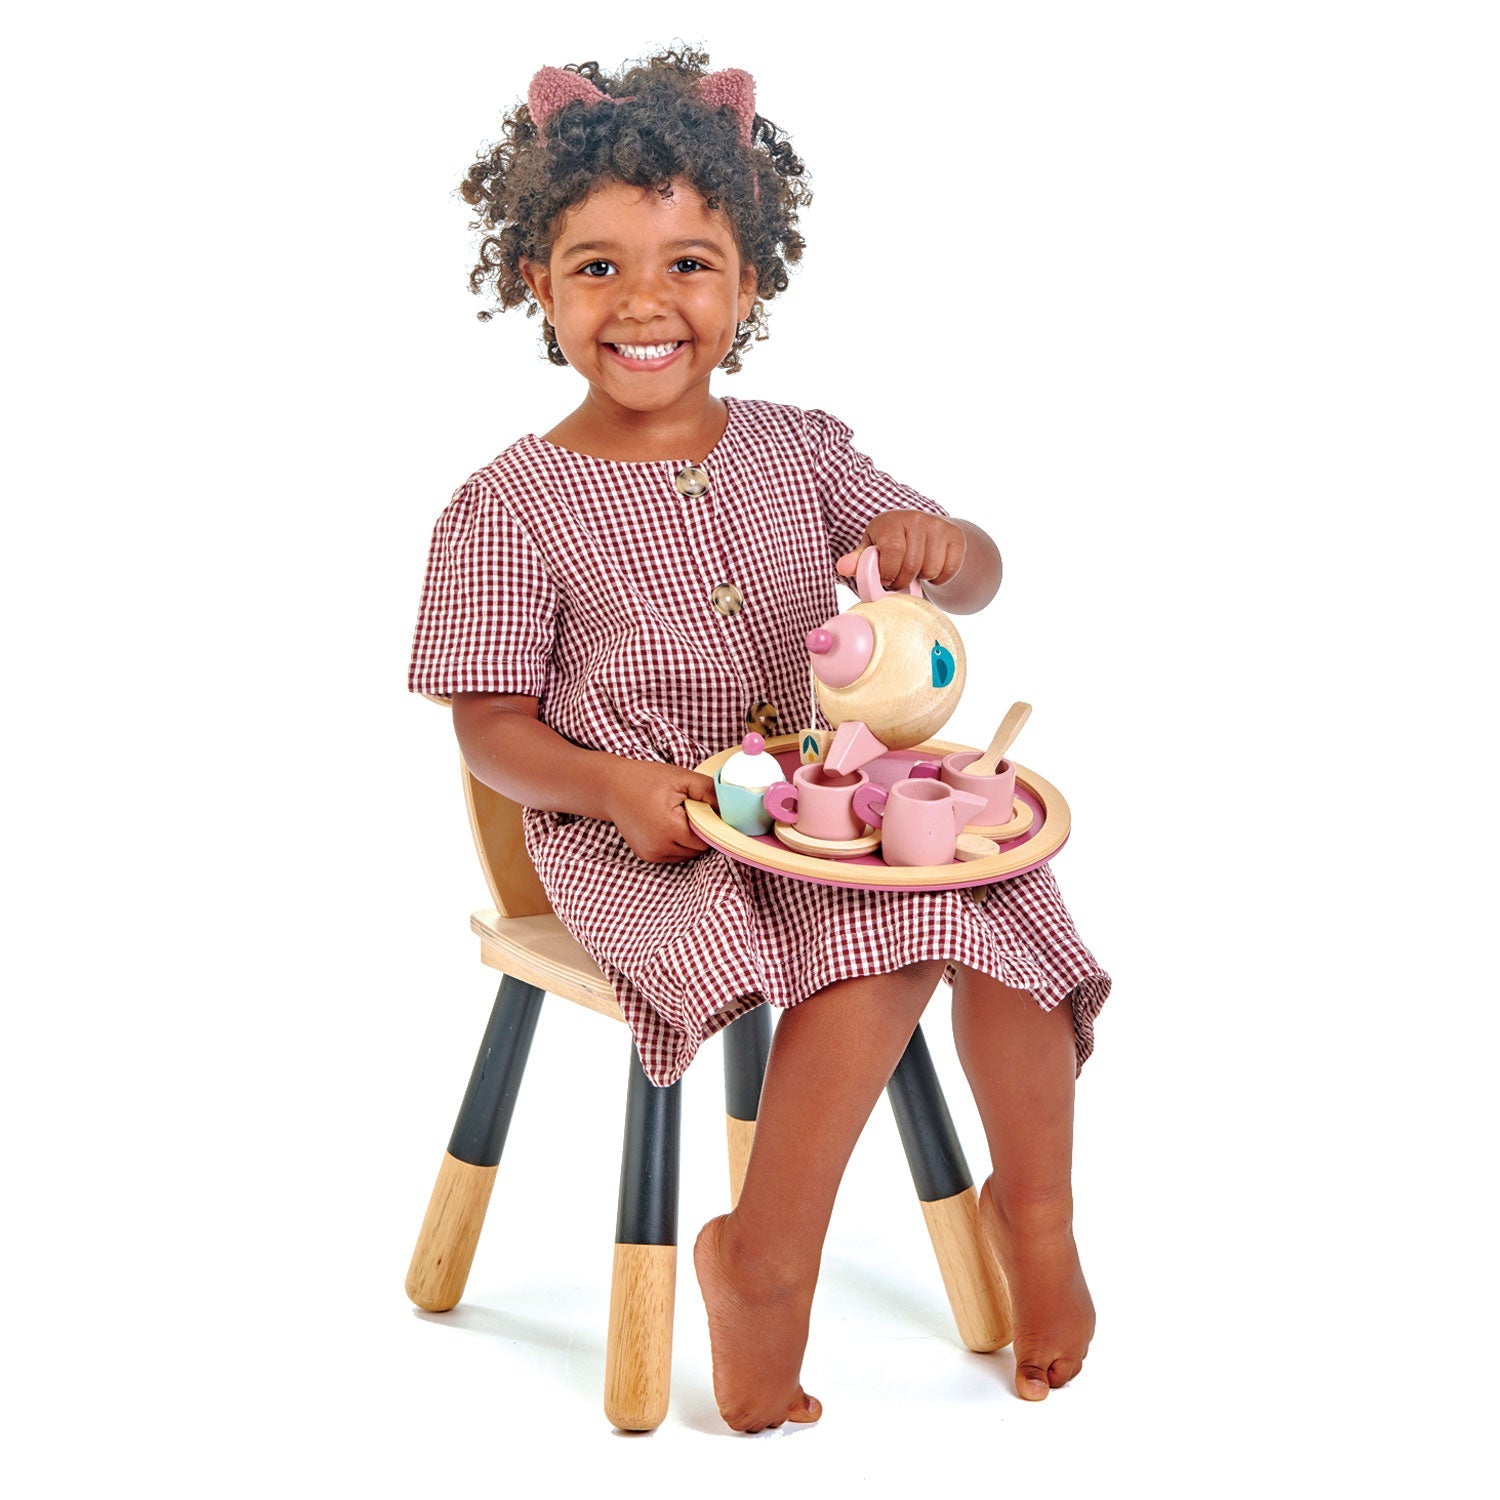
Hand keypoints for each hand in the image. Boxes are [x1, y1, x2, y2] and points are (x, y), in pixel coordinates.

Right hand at [602, 757, 719, 863]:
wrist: (612, 787)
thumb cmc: (646, 780)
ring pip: (687, 855)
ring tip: (678, 817)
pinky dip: (677, 844)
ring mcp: (651, 854)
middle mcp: (659, 847)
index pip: (706, 839)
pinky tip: (668, 825)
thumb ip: (709, 792)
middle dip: (700, 833)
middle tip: (691, 810)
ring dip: (689, 840)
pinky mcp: (646, 856)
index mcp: (669, 828)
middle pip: (697, 849)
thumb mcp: (682, 778)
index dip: (711, 825)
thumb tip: (731, 808)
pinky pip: (673, 855)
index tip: (707, 810)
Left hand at [835, 509, 966, 593]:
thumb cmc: (892, 542)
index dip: (889, 572)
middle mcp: (916, 518)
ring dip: (921, 579)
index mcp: (891, 521)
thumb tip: (843, 567)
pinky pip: (949, 570)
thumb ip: (859, 560)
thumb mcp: (873, 548)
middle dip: (902, 581)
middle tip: (898, 581)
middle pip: (912, 565)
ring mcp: (938, 526)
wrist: (925, 530)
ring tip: (914, 572)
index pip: (893, 551)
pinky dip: (939, 578)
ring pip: (931, 570)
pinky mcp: (955, 536)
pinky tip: (930, 569)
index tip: (885, 579)